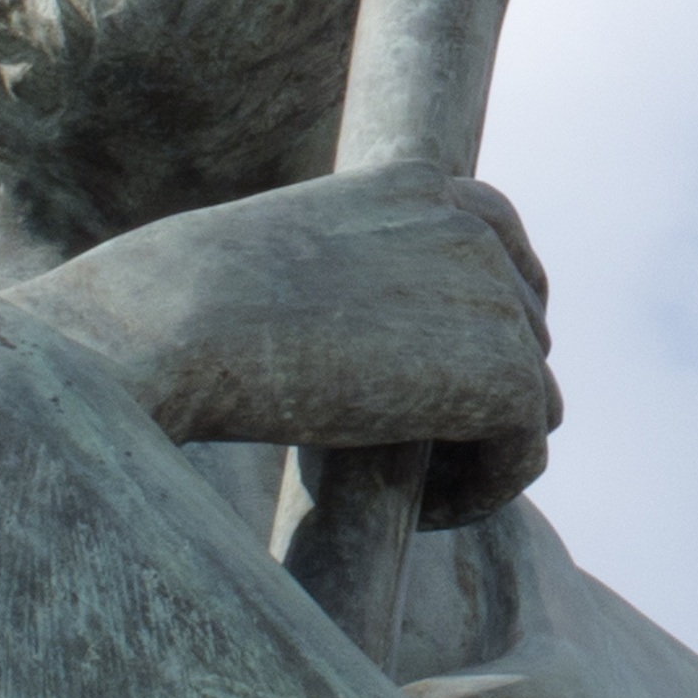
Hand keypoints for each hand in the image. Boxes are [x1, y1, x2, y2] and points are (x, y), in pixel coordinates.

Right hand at [10, 162, 556, 513]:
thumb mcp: (274, 265)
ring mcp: (498, 297)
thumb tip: (390, 357)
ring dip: (474, 448)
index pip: (497, 241)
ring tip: (396, 481)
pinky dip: (479, 495)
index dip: (482, 318)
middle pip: (521, 330)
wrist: (168, 326)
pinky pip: (525, 457)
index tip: (435, 377)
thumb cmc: (173, 304)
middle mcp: (474, 228)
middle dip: (468, 393)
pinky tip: (414, 512)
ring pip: (528, 400)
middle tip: (388, 446)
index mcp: (419, 184)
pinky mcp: (507, 378)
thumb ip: (350, 285)